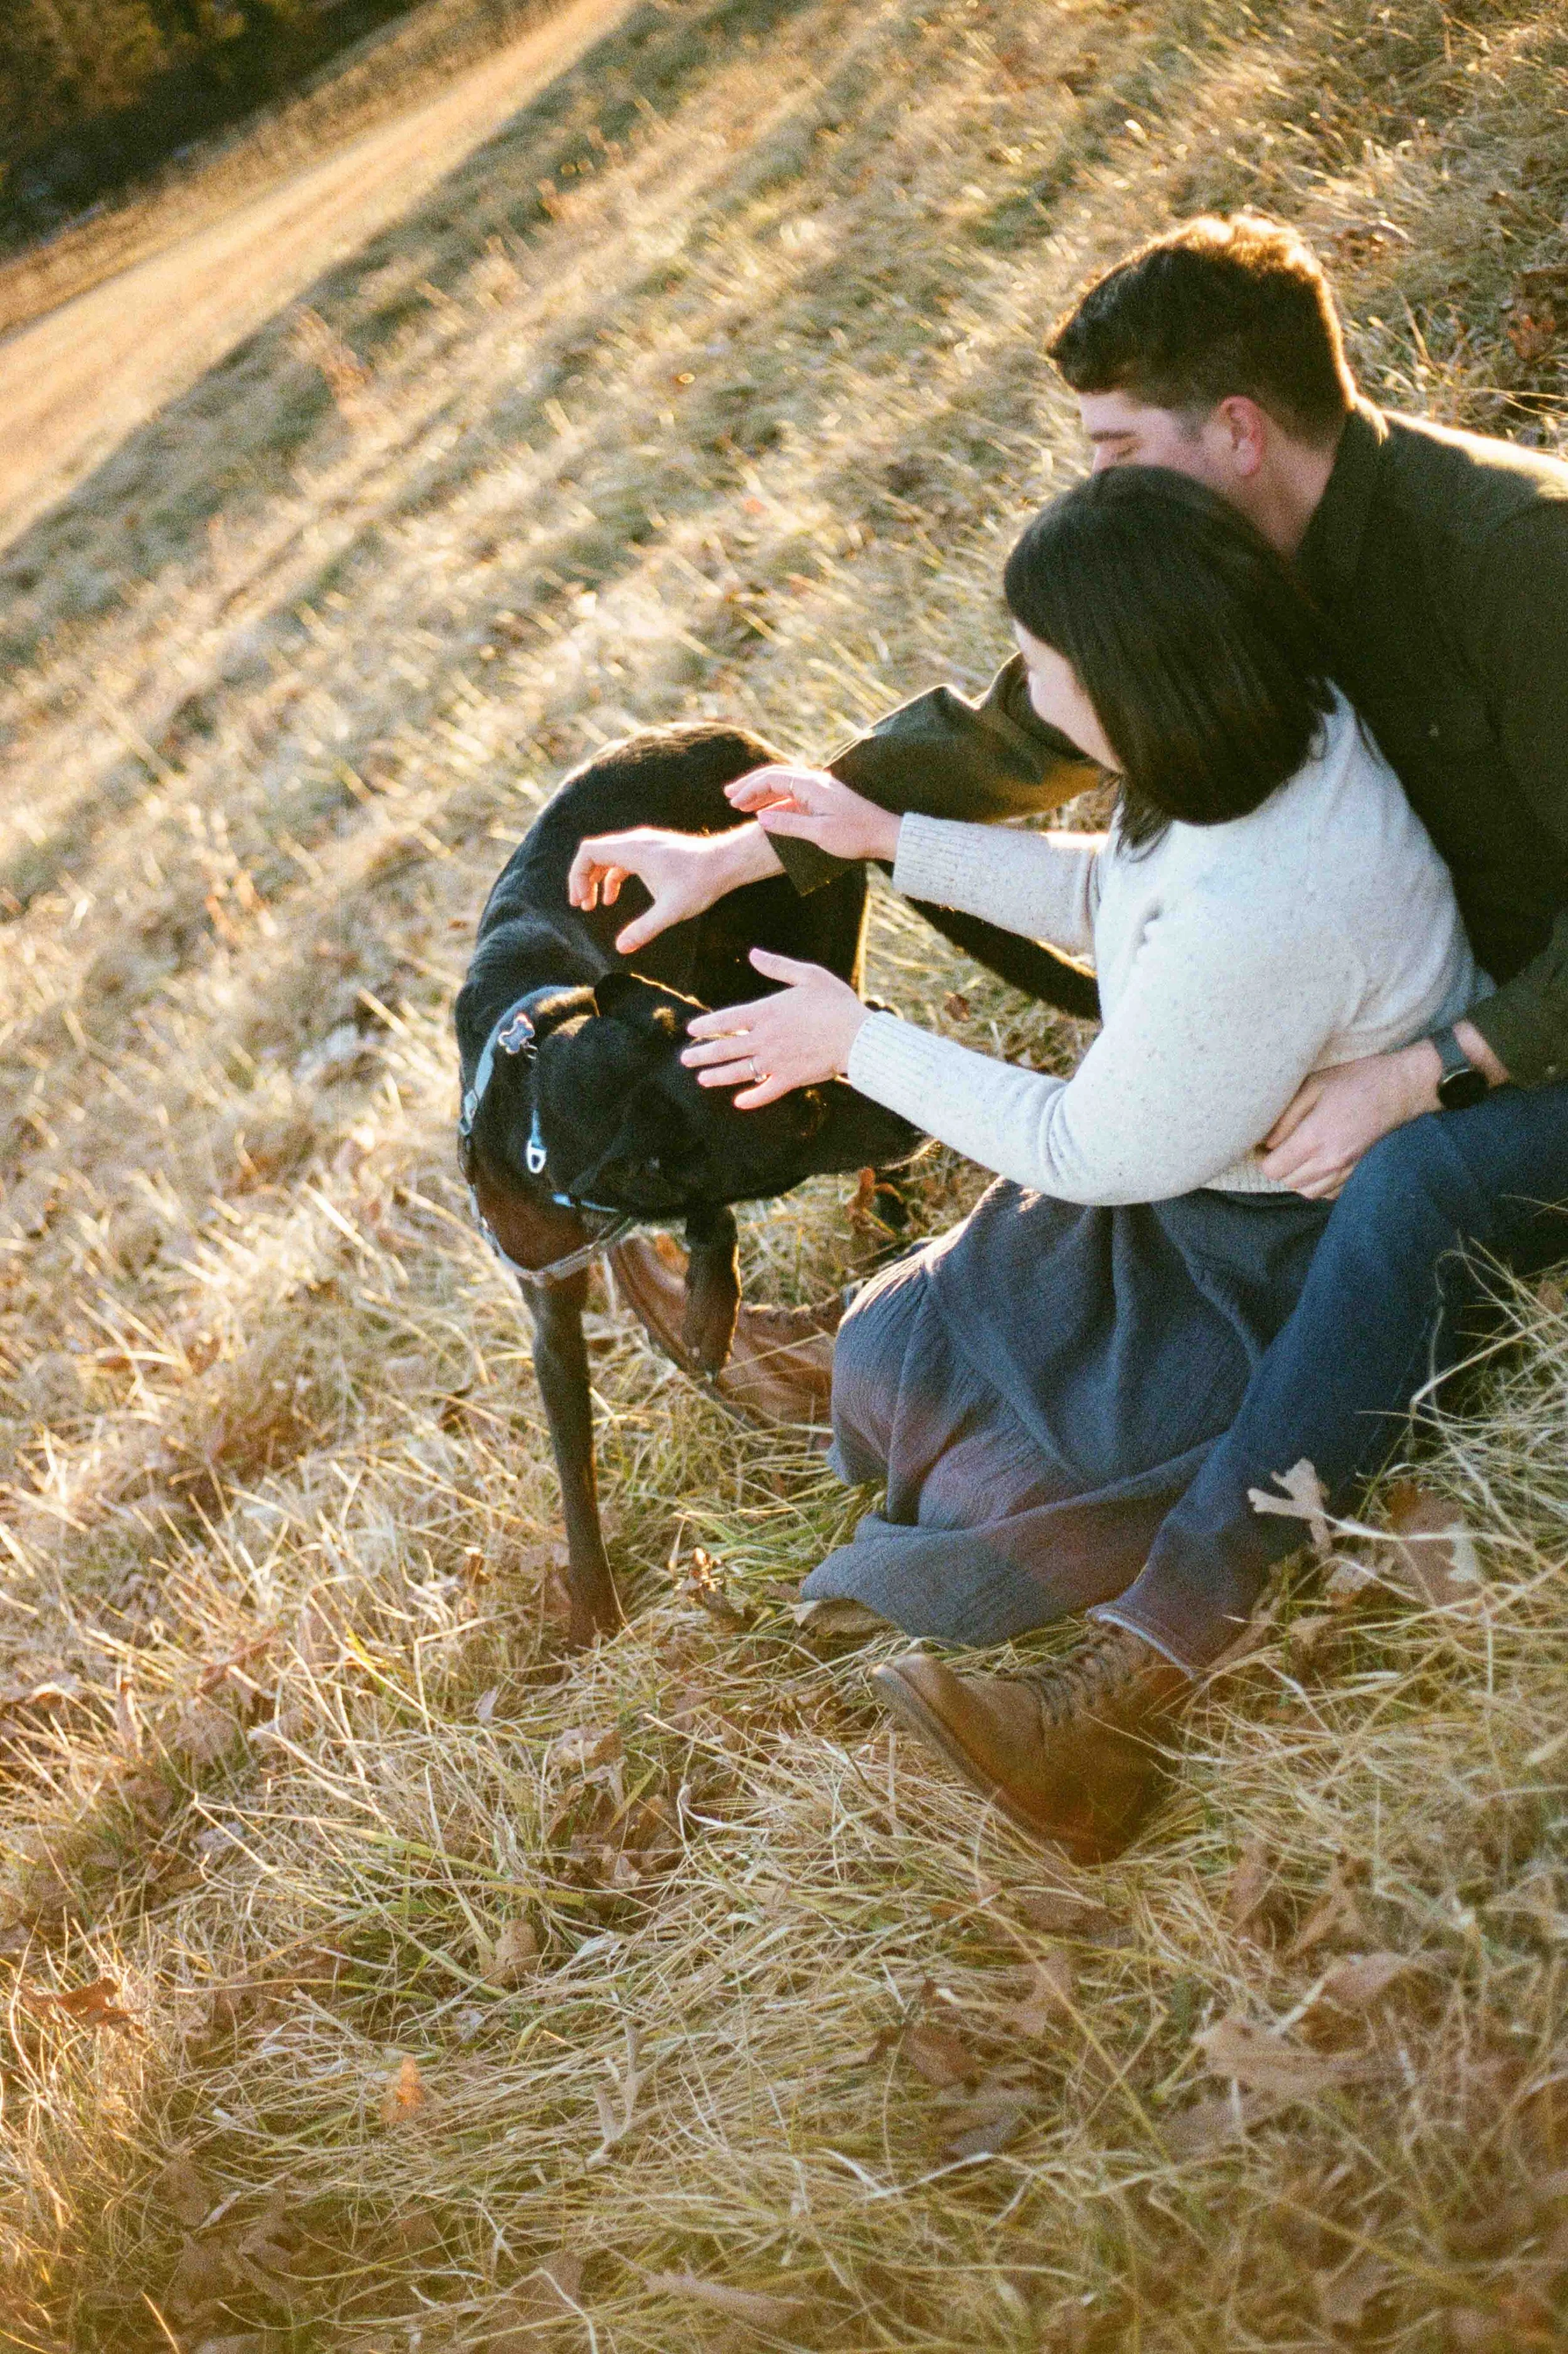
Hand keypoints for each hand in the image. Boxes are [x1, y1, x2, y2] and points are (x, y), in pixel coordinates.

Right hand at [567, 823, 780, 954]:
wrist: (726, 862)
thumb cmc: (700, 882)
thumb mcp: (671, 911)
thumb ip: (644, 929)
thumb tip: (621, 948)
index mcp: (633, 851)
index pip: (589, 852)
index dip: (577, 875)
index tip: (580, 900)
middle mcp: (636, 842)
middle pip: (595, 853)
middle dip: (583, 879)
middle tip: (582, 906)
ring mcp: (645, 844)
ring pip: (608, 856)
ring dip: (596, 879)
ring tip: (593, 905)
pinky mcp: (653, 851)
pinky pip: (622, 860)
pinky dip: (612, 877)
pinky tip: (611, 898)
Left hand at [680, 949, 869, 1107]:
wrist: (857, 1036)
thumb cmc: (836, 1002)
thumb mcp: (808, 975)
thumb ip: (777, 966)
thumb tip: (753, 953)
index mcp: (767, 1012)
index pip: (727, 1020)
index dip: (707, 1025)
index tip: (691, 1031)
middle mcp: (765, 1038)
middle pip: (725, 1049)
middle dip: (702, 1055)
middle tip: (685, 1059)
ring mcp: (775, 1061)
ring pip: (739, 1072)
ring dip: (717, 1076)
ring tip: (702, 1079)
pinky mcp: (790, 1079)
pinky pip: (765, 1092)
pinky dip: (751, 1098)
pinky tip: (739, 1102)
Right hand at [723, 764, 901, 863]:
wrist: (886, 834)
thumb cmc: (856, 836)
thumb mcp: (819, 833)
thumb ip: (788, 824)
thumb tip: (759, 817)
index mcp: (812, 785)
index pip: (772, 779)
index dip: (749, 790)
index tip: (733, 804)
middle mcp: (815, 781)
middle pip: (775, 776)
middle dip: (750, 786)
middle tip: (728, 796)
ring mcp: (820, 789)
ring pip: (783, 784)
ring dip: (762, 793)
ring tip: (740, 804)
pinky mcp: (824, 799)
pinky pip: (793, 794)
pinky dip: (776, 800)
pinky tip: (765, 811)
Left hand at [1260, 1041, 1441, 1197]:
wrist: (1397, 1089)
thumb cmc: (1353, 1082)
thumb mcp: (1312, 1087)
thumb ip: (1285, 1118)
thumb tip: (1266, 1143)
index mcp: (1315, 1138)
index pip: (1273, 1169)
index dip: (1261, 1159)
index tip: (1261, 1145)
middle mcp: (1330, 1160)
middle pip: (1287, 1182)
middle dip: (1276, 1167)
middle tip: (1275, 1148)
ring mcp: (1346, 1169)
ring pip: (1306, 1192)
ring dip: (1295, 1177)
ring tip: (1294, 1156)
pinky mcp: (1357, 1171)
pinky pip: (1328, 1192)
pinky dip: (1316, 1184)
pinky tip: (1315, 1164)